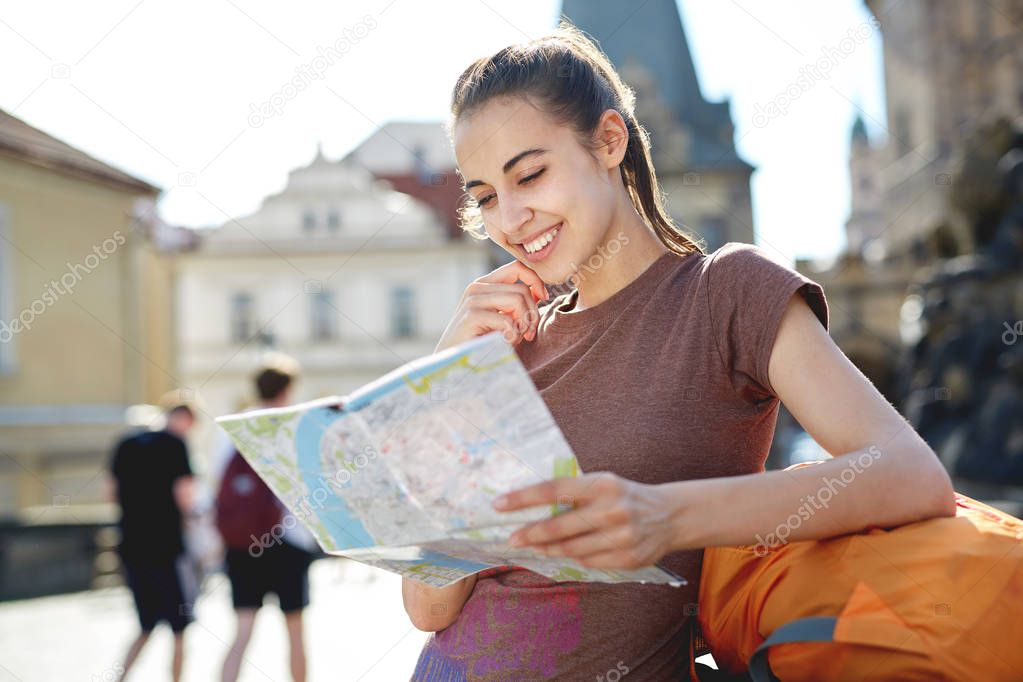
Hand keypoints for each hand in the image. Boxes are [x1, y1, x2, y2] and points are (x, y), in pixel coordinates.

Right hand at [436, 260, 548, 352]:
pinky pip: (507, 321)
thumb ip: (519, 303)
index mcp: (485, 284)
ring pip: (517, 301)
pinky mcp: (471, 316)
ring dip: (524, 324)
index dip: (536, 280)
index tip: (544, 298)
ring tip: (517, 337)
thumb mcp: (503, 317)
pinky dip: (513, 335)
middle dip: (533, 313)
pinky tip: (505, 343)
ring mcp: (473, 300)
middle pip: (522, 289)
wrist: (453, 362)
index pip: (518, 267)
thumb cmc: (481, 341)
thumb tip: (540, 292)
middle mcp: (477, 287)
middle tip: (528, 333)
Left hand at [493, 472, 681, 569]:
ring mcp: (622, 536)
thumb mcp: (603, 483)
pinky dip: (575, 558)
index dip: (524, 498)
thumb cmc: (625, 496)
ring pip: (572, 549)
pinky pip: (589, 562)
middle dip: (531, 533)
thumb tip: (531, 506)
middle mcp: (613, 510)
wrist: (669, 515)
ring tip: (534, 546)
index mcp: (603, 484)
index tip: (500, 504)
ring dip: (548, 549)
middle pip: (560, 526)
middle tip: (512, 538)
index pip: (555, 490)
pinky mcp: (628, 558)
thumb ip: (574, 493)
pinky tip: (568, 553)